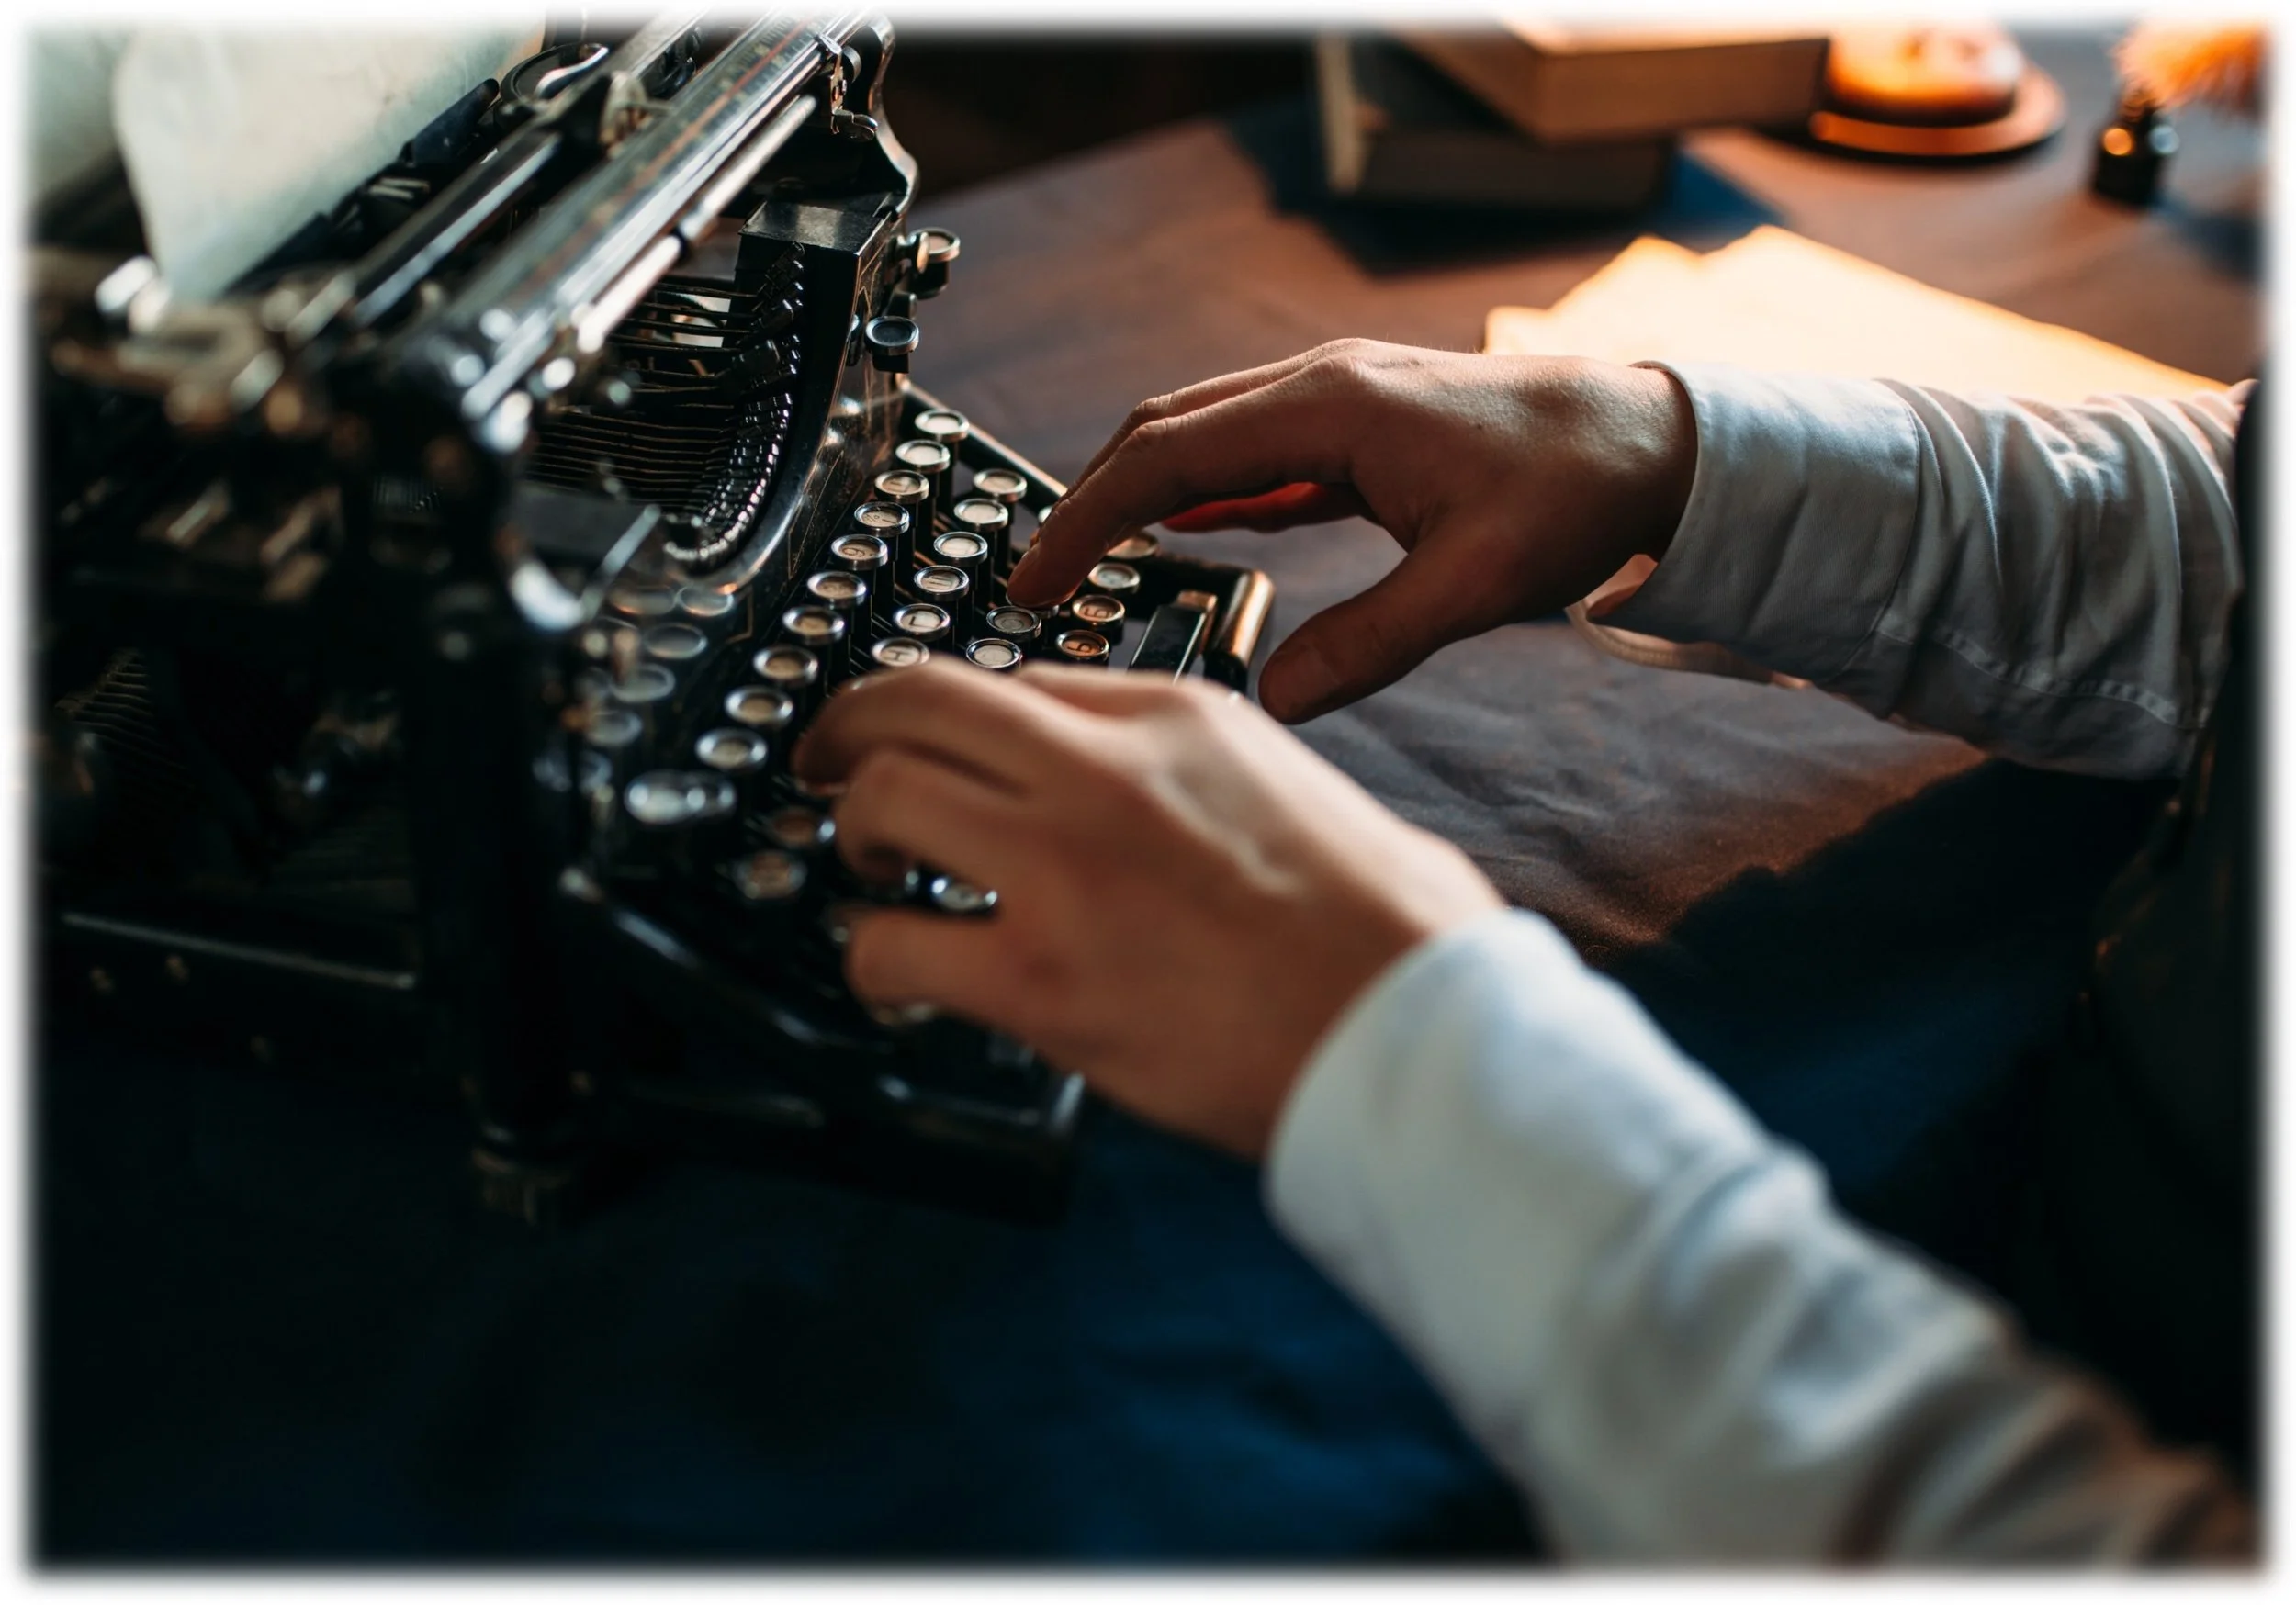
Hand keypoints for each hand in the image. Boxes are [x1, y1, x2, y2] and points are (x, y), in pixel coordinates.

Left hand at [794, 659, 1502, 1158]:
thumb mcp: (1293, 788)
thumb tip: (1141, 797)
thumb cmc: (1390, 931)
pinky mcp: (1040, 979)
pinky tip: (893, 977)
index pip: (1015, 679)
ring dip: (852, 832)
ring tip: (867, 871)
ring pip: (884, 795)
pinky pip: (893, 945)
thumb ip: (1198, 770)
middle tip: (828, 767)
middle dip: (848, 728)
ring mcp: (1063, 868)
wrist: (1417, 1032)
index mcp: (1176, 715)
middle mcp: (1105, 769)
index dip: (949, 715)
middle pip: (915, 699)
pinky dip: (870, 960)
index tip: (930, 744)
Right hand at [1006, 341, 1696, 723]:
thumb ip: (1372, 643)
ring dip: (1141, 492)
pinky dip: (1205, 493)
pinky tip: (1189, 535)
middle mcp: (1322, 388)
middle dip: (1089, 501)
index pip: (1166, 458)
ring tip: (1094, 565)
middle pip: (1164, 432)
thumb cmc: (1582, 490)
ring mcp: (1341, 401)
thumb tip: (1279, 701)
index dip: (1086, 519)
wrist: (1660, 442)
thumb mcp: (1478, 582)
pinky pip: (1255, 454)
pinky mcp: (1363, 428)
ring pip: (1204, 436)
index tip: (1034, 579)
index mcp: (1332, 409)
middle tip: (1039, 581)